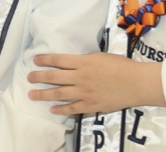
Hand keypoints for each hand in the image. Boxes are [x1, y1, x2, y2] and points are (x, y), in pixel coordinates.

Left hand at [27, 52, 164, 114]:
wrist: (136, 82)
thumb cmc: (121, 66)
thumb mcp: (100, 56)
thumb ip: (85, 60)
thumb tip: (74, 62)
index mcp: (83, 62)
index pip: (58, 60)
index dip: (44, 60)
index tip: (35, 60)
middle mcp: (80, 77)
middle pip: (54, 77)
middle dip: (39, 77)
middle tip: (29, 77)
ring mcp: (84, 92)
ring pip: (59, 93)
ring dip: (44, 94)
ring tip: (32, 95)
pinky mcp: (91, 105)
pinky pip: (72, 108)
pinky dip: (61, 109)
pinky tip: (52, 109)